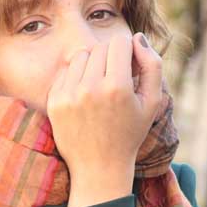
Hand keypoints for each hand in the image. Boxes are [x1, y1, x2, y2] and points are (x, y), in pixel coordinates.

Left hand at [46, 32, 162, 187]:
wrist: (99, 168)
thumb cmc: (129, 134)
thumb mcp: (152, 103)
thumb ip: (152, 66)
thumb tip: (136, 37)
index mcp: (118, 88)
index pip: (120, 43)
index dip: (127, 52)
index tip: (129, 68)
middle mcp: (91, 89)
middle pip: (100, 47)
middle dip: (110, 58)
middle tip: (115, 80)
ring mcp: (69, 95)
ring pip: (81, 56)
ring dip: (92, 65)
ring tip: (100, 87)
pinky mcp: (54, 102)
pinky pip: (66, 72)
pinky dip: (76, 78)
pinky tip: (85, 97)